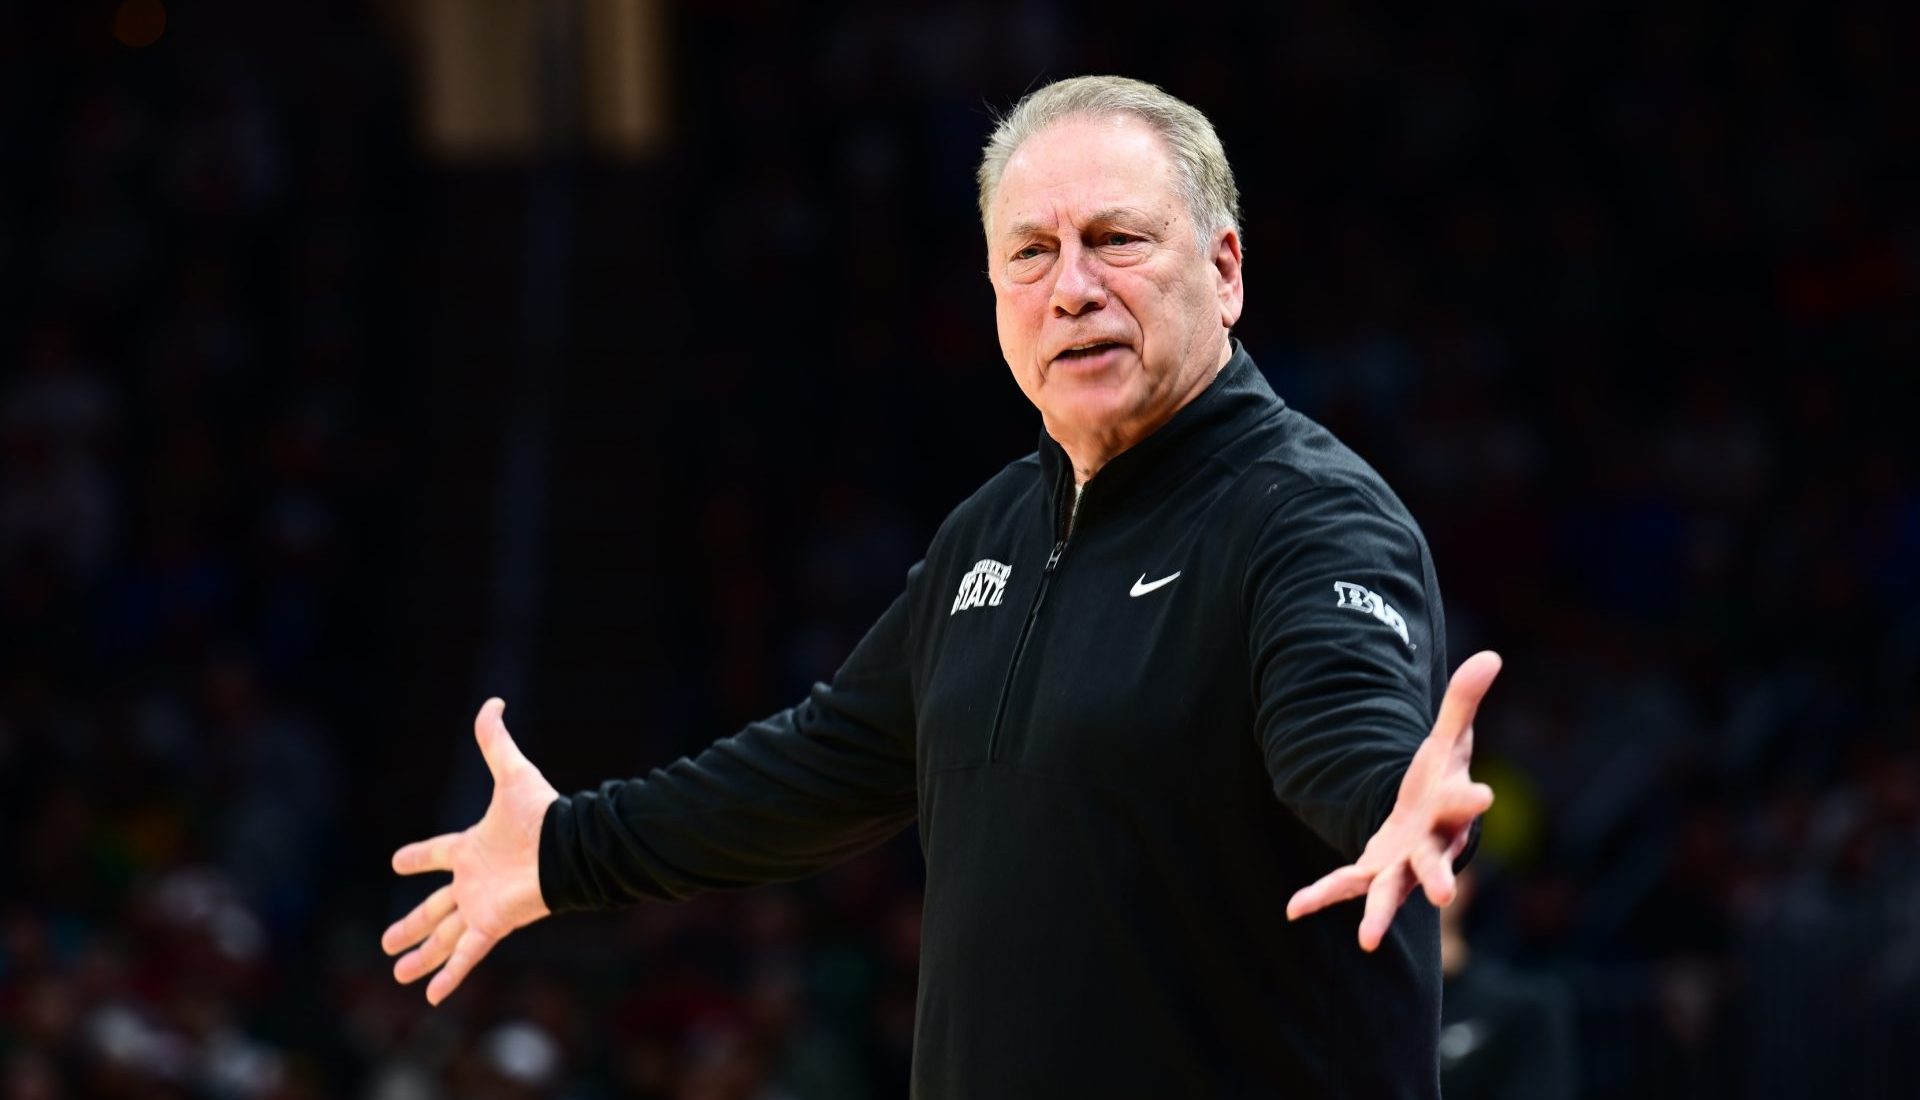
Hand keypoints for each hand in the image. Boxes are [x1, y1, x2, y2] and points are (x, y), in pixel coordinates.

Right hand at [382, 698, 558, 1003]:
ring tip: (397, 973)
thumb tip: (492, 701)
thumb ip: (496, 741)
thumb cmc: (543, 813)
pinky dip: (449, 975)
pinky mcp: (492, 925)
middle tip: (386, 941)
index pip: (438, 853)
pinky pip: (465, 954)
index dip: (419, 856)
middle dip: (410, 924)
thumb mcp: (512, 774)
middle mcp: (474, 881)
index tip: (397, 861)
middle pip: (433, 908)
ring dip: (420, 955)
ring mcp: (481, 906)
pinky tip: (430, 998)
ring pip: (443, 936)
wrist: (572, 846)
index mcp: (473, 846)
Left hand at [1285, 651, 1500, 950]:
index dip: (1472, 797)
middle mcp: (1430, 845)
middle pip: (1435, 863)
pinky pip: (1345, 884)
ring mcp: (1401, 864)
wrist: (1431, 817)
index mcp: (1451, 808)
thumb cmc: (1444, 778)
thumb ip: (1463, 700)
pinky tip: (1292, 909)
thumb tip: (1491, 655)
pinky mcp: (1372, 870)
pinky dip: (1320, 896)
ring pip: (1390, 891)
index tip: (1484, 794)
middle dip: (1438, 877)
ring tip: (1367, 940)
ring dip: (1378, 913)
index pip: (1465, 800)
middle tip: (1444, 895)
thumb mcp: (1450, 736)